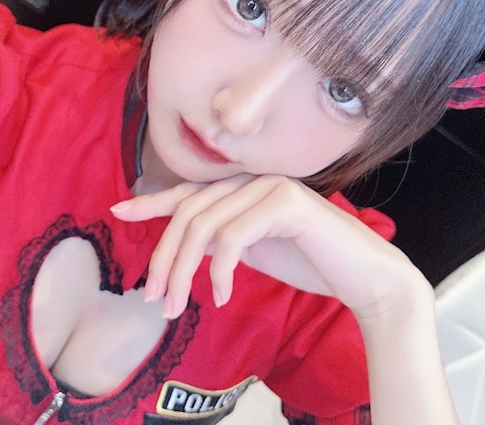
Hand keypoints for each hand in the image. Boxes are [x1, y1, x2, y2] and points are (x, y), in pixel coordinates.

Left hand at [110, 174, 417, 319]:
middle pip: (189, 212)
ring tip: (178, 305)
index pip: (189, 191)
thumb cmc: (310, 262)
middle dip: (165, 258)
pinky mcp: (285, 202)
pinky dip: (220, 269)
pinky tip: (224, 295)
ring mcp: (269, 185)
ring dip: (184, 270)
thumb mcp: (253, 249)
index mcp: (244, 186)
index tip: (120, 212)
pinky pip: (233, 235)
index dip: (152, 201)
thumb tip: (183, 245)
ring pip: (204, 224)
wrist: (364, 275)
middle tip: (154, 298)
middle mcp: (254, 179)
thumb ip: (221, 237)